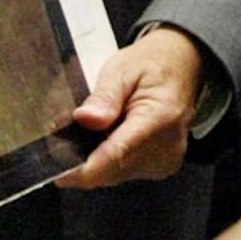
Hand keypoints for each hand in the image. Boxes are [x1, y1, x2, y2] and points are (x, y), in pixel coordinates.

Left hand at [54, 25, 204, 188]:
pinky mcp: (162, 167)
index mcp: (159, 119)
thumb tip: (85, 119)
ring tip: (95, 129)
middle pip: (113, 170)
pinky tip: (111, 136)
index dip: (83, 169)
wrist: (182, 67)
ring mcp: (166, 161)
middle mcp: (167, 147)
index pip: (116, 155)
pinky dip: (112, 159)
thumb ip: (104, 96)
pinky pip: (126, 171)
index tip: (58, 172)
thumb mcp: (122, 68)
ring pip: (116, 174)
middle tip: (67, 136)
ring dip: (99, 159)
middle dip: (86, 159)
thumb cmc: (152, 65)